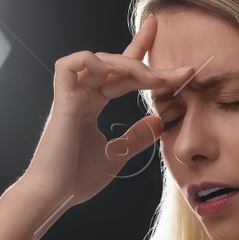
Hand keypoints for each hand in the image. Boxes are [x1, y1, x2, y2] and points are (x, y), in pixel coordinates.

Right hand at [25, 14, 195, 207]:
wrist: (55, 196)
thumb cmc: (78, 178)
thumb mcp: (117, 155)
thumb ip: (137, 136)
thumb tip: (159, 121)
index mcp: (92, 104)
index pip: (121, 72)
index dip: (141, 53)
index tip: (165, 43)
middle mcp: (82, 95)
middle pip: (116, 64)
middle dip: (148, 60)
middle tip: (183, 70)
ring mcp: (71, 96)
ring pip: (99, 60)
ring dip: (129, 64)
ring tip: (153, 80)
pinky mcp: (62, 102)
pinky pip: (68, 65)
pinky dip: (89, 60)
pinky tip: (112, 71)